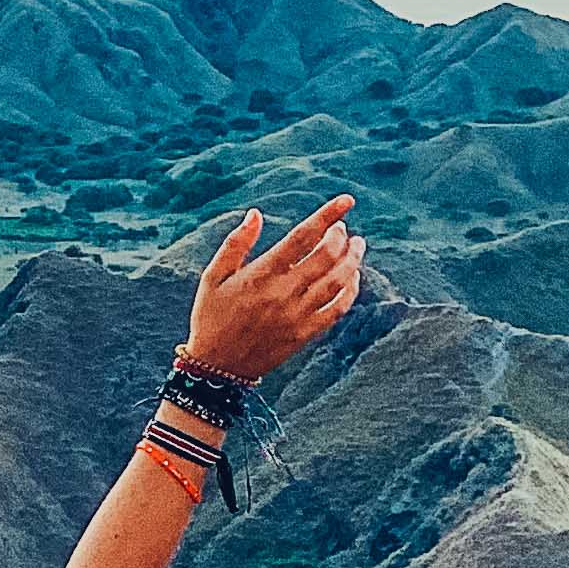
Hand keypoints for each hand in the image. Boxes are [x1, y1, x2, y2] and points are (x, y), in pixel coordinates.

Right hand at [183, 198, 365, 383]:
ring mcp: (297, 315)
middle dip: (341, 236)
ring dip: (352, 259)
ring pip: (338, 281)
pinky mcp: (305, 334)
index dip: (327, 215)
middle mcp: (283, 292)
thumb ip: (235, 243)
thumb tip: (256, 214)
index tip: (346, 201)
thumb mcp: (213, 277)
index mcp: (261, 273)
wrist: (215, 367)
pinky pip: (338, 309)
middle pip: (327, 256)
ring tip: (357, 246)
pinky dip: (351, 290)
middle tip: (343, 229)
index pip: (303, 236)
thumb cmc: (211, 317)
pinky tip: (353, 277)